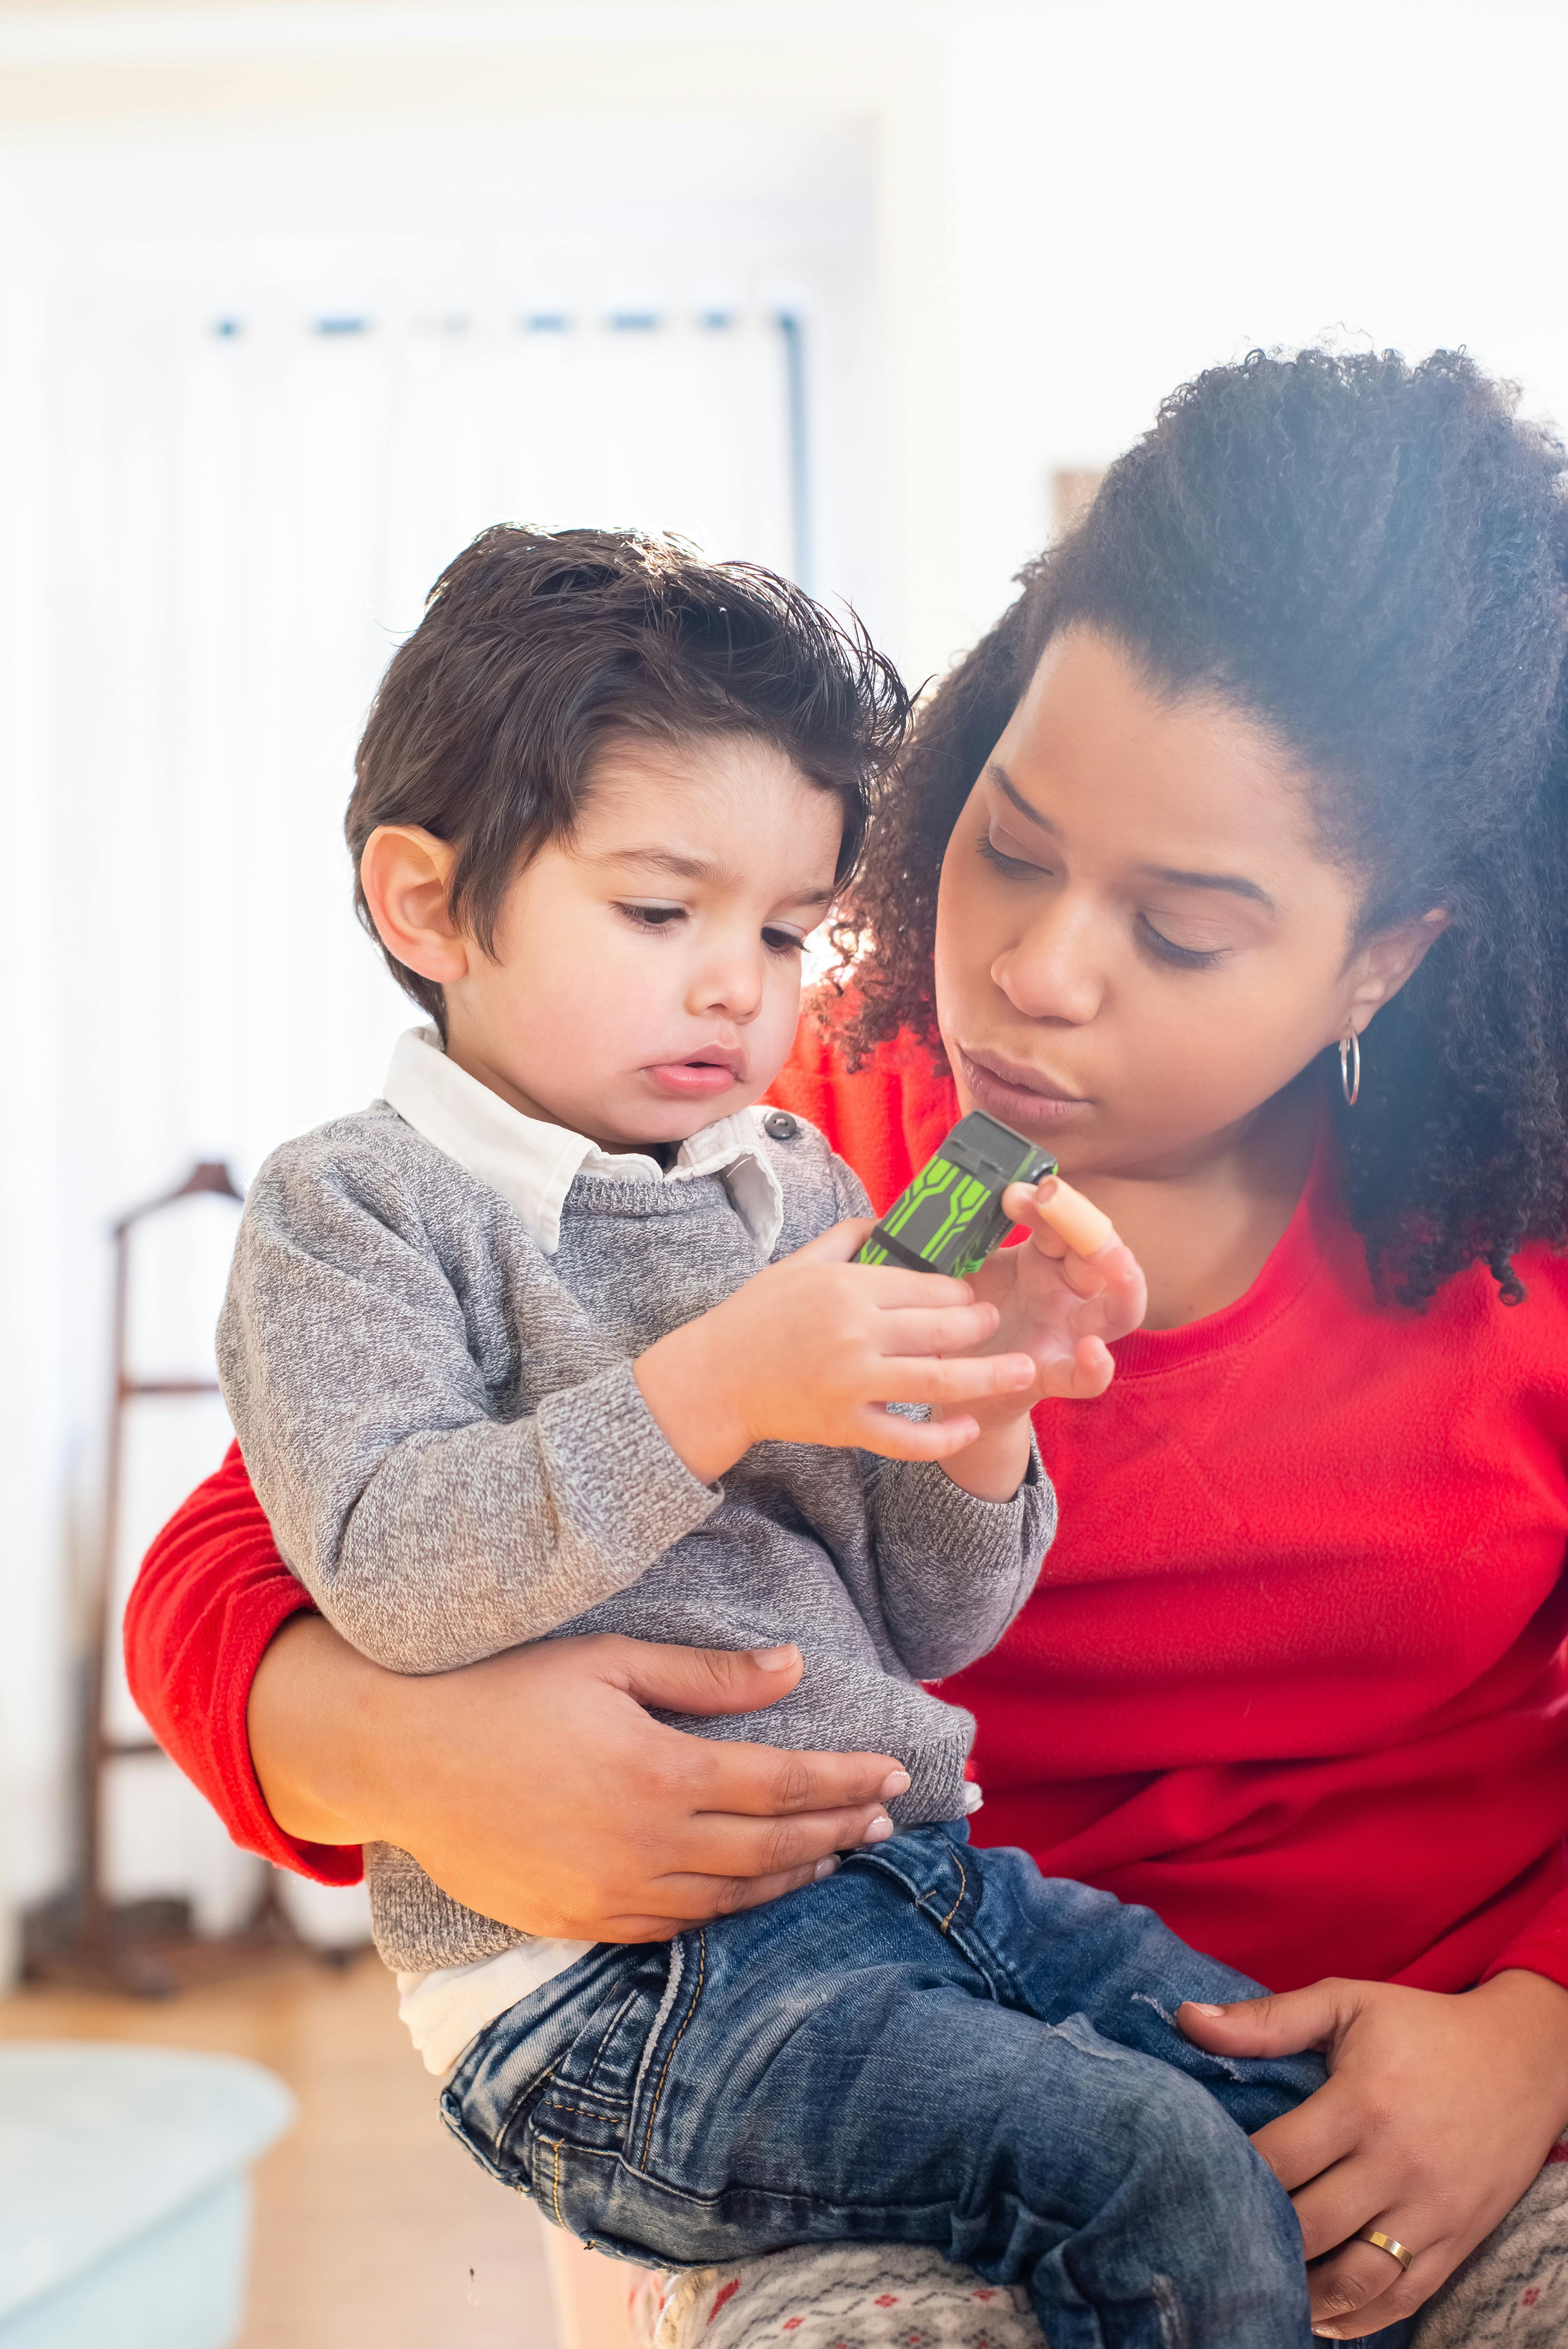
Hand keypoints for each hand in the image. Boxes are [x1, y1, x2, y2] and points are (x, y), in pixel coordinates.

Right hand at [250, 1615, 908, 1939]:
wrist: (400, 1756)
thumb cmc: (503, 1688)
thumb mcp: (609, 1658)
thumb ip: (708, 1674)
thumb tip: (795, 1665)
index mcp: (658, 1772)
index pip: (782, 1784)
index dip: (845, 1781)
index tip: (896, 1776)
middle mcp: (644, 1844)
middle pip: (771, 1848)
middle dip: (836, 1831)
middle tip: (885, 1820)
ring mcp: (610, 1893)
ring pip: (731, 1899)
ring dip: (793, 1878)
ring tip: (833, 1855)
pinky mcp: (577, 1922)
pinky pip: (674, 1928)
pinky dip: (726, 1913)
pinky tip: (749, 1894)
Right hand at [634, 1218, 1035, 1481]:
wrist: (715, 1378)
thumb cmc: (756, 1317)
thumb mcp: (797, 1264)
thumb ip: (846, 1238)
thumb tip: (889, 1219)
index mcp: (847, 1287)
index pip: (925, 1285)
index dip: (959, 1289)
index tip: (974, 1292)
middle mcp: (855, 1332)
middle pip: (940, 1327)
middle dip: (980, 1324)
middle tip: (998, 1323)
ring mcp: (852, 1382)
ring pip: (937, 1379)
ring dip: (987, 1375)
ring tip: (1023, 1370)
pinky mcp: (846, 1424)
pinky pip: (905, 1437)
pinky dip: (941, 1436)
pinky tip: (968, 1425)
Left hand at [958, 1177, 1146, 1417]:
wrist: (950, 1379)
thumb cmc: (964, 1316)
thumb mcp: (964, 1272)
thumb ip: (964, 1243)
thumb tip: (950, 1206)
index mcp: (1044, 1260)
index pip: (1060, 1223)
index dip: (1046, 1205)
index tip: (1012, 1193)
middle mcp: (1068, 1292)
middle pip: (1100, 1254)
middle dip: (1086, 1224)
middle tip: (1056, 1199)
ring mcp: (1070, 1335)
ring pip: (1120, 1310)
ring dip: (1126, 1285)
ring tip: (1117, 1264)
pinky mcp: (1056, 1376)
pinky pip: (1087, 1378)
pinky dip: (1096, 1367)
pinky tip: (1092, 1350)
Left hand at [1179, 1970, 1567, 2335]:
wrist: (1525, 2059)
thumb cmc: (1423, 2027)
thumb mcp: (1347, 2003)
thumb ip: (1267, 2019)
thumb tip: (1186, 2019)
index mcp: (1362, 2103)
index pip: (1281, 2160)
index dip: (1232, 2177)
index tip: (1195, 2181)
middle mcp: (1398, 2164)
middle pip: (1312, 2227)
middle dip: (1260, 2241)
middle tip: (1216, 2244)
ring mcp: (1432, 2211)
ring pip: (1357, 2279)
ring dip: (1305, 2295)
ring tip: (1262, 2287)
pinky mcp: (1460, 2241)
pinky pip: (1405, 2299)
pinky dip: (1359, 2319)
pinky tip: (1321, 2316)